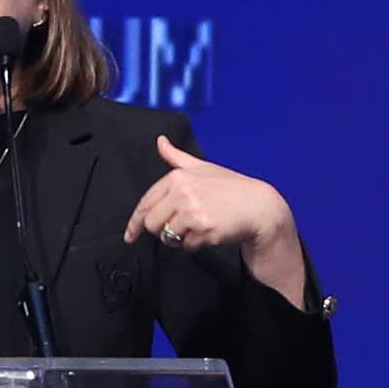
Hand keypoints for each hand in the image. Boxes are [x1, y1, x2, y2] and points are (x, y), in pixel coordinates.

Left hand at [123, 149, 308, 306]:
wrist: (258, 206)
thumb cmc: (230, 187)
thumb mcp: (202, 167)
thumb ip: (176, 157)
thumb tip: (160, 141)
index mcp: (178, 176)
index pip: (146, 203)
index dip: (134, 223)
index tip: (130, 235)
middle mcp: (183, 192)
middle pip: (152, 223)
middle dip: (162, 230)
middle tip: (181, 226)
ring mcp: (193, 211)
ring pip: (167, 236)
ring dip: (180, 238)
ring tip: (198, 227)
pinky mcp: (204, 229)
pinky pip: (186, 246)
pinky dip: (195, 244)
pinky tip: (209, 233)